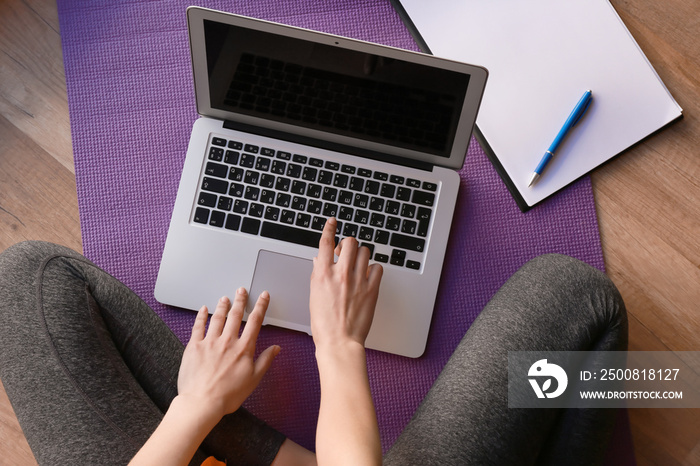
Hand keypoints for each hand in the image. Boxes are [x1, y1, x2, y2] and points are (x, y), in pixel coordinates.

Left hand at [177, 289, 279, 423]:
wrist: (202, 402)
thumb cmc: (228, 395)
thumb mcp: (254, 379)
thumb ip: (265, 361)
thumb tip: (275, 348)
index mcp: (243, 348)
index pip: (254, 321)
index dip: (260, 306)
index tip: (263, 296)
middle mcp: (227, 341)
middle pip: (235, 315)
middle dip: (240, 300)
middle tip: (241, 290)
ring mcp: (209, 342)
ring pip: (217, 318)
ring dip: (222, 306)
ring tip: (225, 298)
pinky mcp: (194, 347)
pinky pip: (198, 326)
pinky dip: (201, 316)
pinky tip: (203, 309)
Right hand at [309, 217, 382, 349]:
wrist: (339, 341)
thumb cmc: (324, 323)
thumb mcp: (314, 295)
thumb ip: (318, 275)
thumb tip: (320, 260)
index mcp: (322, 274)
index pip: (326, 242)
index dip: (330, 228)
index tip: (333, 221)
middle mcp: (340, 274)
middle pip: (350, 242)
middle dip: (350, 244)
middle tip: (349, 252)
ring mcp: (357, 281)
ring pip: (365, 251)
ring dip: (362, 255)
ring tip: (360, 265)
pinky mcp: (371, 289)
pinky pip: (378, 267)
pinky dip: (374, 269)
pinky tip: (369, 276)